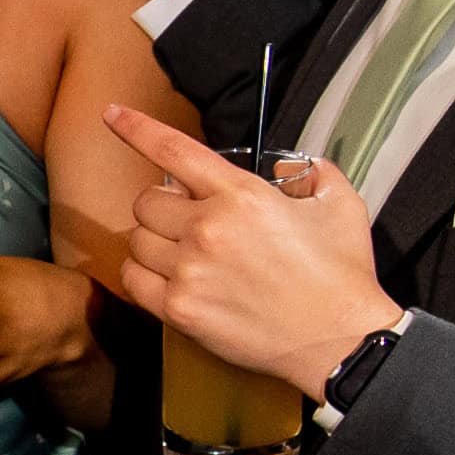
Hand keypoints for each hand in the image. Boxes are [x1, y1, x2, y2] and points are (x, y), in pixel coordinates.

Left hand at [100, 105, 393, 401]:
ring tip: (185, 253)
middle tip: (189, 221)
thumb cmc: (342, 275)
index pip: (173, 150)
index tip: (112, 114)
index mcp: (242, 195)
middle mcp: (208, 229)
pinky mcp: (180, 310)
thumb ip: (311, 173)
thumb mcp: (340, 204)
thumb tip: (284, 169)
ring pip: (136, 241)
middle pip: (146, 202)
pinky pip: (133, 280)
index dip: (136, 127)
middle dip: (163, 207)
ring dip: (154, 242)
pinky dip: (142, 275)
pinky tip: (168, 277)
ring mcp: (190, 271)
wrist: (340, 340)